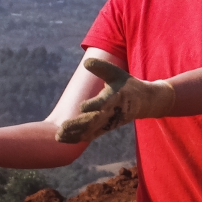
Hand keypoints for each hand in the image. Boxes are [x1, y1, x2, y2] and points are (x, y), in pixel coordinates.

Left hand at [56, 58, 175, 143]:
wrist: (143, 102)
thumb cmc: (127, 84)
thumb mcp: (116, 72)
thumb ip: (101, 67)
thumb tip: (86, 62)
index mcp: (115, 98)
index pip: (104, 103)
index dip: (94, 105)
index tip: (82, 106)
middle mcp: (111, 113)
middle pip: (94, 121)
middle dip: (78, 125)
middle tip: (62, 127)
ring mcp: (108, 123)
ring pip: (90, 131)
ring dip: (74, 134)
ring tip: (58, 136)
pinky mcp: (105, 128)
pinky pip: (90, 135)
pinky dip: (77, 138)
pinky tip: (63, 139)